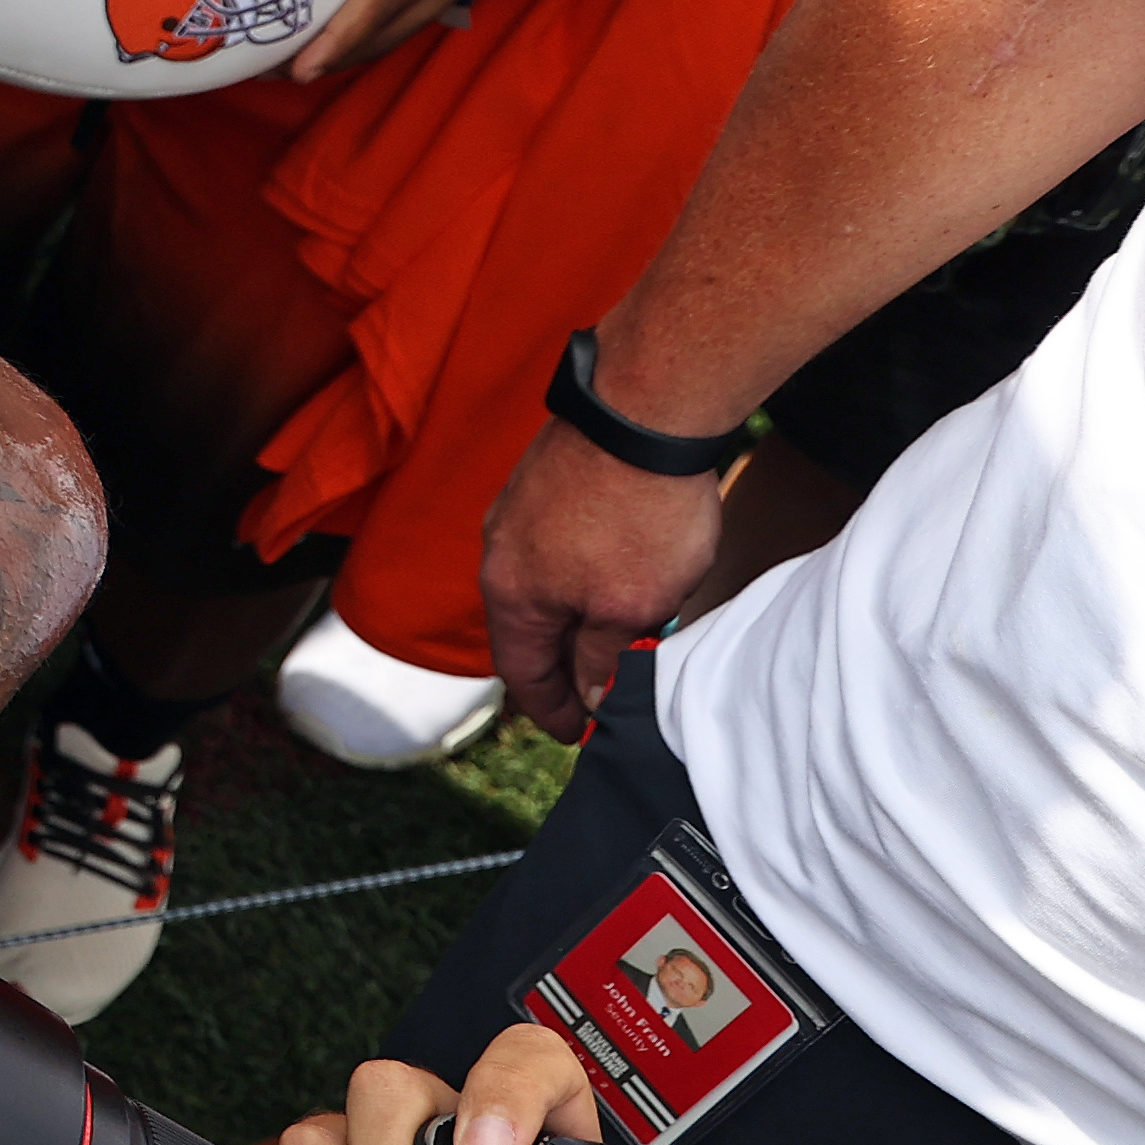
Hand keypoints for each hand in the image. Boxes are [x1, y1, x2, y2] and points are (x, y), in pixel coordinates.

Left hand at [284, 0, 617, 82]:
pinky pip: (435, 2)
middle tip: (287, 68)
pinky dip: (398, 17)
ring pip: (416, 18)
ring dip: (369, 40)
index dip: (341, 35)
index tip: (302, 67)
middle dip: (342, 52)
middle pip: (395, 26)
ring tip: (320, 50)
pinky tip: (376, 12)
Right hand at [482, 414, 726, 741]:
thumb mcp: (630, 607)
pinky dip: (582, 574)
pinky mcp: (547, 478)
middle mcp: (501, 550)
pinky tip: (621, 572)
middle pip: (526, 626)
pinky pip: (557, 546)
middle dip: (562, 664)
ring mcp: (520, 508)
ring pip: (544, 583)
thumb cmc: (638, 515)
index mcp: (511, 593)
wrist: (643, 409)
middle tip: (599, 691)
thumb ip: (605, 657)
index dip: (551, 710)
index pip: (520, 672)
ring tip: (621, 633)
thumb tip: (590, 693)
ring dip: (576, 615)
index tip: (578, 734)